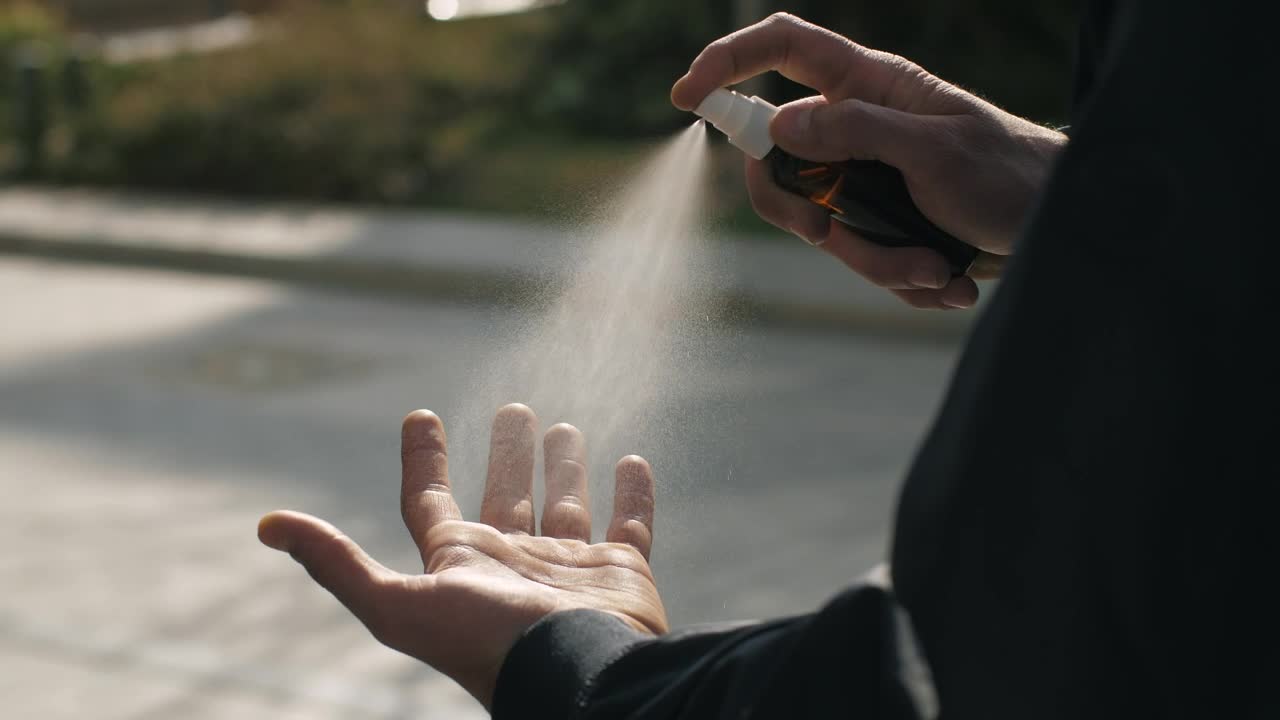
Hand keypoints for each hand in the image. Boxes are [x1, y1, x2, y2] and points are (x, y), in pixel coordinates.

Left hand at [257, 404, 666, 708]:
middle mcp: (513, 562)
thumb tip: (266, 524)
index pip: (432, 501)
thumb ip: (337, 564)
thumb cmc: (487, 641)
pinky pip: (631, 523)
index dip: (421, 459)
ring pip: (565, 503)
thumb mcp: (397, 605)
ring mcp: (570, 566)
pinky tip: (632, 460)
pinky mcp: (623, 572)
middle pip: (504, 495)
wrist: (576, 672)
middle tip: (512, 410)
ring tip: (561, 426)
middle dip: (506, 453)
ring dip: (562, 466)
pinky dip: (634, 493)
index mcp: (462, 564)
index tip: (419, 416)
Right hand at [672, 13, 1066, 308]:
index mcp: (868, 86)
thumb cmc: (1009, 173)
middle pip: (777, 164)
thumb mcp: (934, 150)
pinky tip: (949, 278)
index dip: (728, 62)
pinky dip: (902, 279)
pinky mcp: (881, 224)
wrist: (1053, 229)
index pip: (782, 49)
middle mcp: (856, 129)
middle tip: (832, 236)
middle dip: (802, 216)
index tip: (686, 97)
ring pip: (821, 227)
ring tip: (938, 266)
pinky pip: (858, 260)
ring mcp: (865, 180)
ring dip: (879, 262)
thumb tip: (780, 124)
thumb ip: (856, 130)